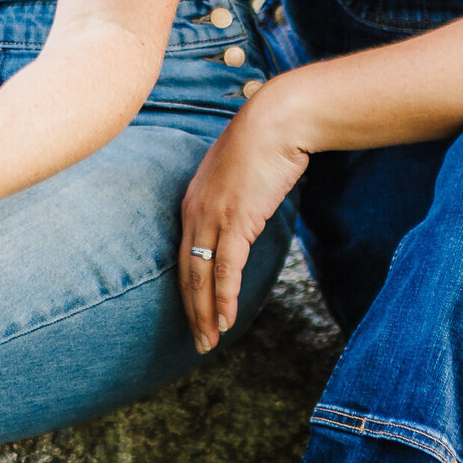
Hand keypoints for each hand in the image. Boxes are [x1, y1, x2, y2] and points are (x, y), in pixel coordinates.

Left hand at [178, 86, 308, 352]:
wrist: (278, 120)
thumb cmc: (264, 144)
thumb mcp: (240, 177)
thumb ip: (233, 201)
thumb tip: (243, 218)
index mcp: (192, 202)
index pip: (184, 256)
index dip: (188, 289)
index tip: (195, 314)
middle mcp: (194, 212)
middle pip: (186, 272)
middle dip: (191, 311)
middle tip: (198, 342)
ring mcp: (212, 217)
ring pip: (202, 276)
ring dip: (205, 313)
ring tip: (210, 341)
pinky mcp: (235, 220)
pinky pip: (226, 269)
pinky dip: (224, 297)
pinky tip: (227, 319)